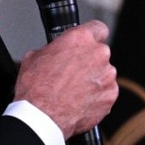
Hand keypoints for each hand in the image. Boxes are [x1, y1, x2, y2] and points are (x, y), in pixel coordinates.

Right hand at [15, 21, 117, 137]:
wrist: (42, 117)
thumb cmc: (36, 88)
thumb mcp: (34, 56)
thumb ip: (53, 49)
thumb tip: (55, 51)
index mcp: (80, 39)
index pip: (98, 28)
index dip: (92, 36)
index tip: (89, 42)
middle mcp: (98, 54)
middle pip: (100, 53)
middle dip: (89, 61)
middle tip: (73, 73)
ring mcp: (107, 75)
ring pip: (104, 73)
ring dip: (93, 79)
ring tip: (74, 91)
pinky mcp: (111, 95)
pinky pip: (106, 92)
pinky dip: (97, 96)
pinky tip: (80, 101)